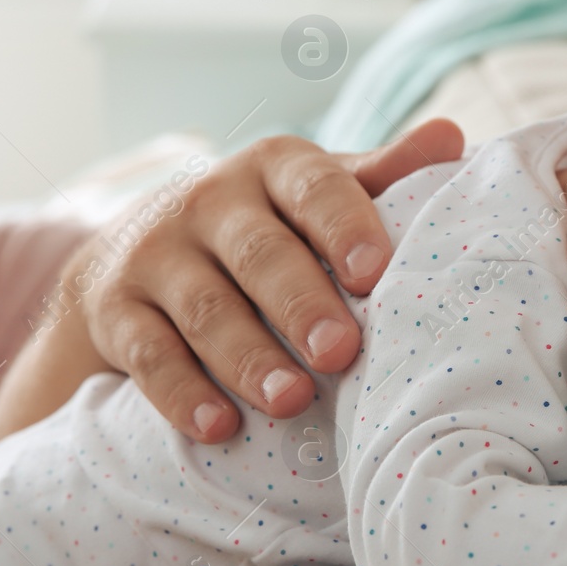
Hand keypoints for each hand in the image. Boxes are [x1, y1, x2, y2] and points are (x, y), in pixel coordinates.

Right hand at [77, 119, 463, 441]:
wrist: (131, 254)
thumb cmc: (262, 227)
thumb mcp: (313, 194)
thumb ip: (379, 176)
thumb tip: (451, 139)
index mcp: (274, 168)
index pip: (315, 188)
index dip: (345, 227)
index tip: (376, 273)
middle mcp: (210, 201)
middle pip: (259, 253)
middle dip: (301, 303)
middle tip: (341, 351)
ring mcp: (155, 254)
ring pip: (204, 308)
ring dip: (248, 357)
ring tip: (292, 400)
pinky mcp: (114, 309)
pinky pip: (148, 353)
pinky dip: (181, 393)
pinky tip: (218, 427)